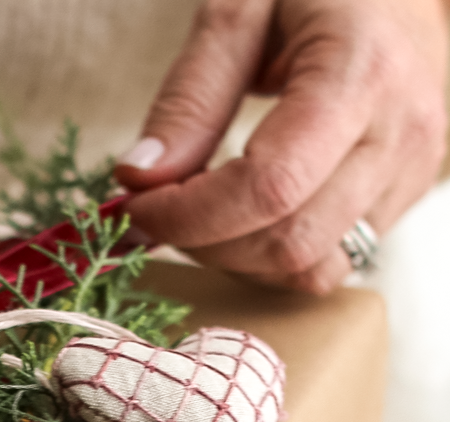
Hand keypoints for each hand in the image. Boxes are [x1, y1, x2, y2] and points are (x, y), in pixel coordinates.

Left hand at [114, 0, 447, 293]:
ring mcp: (411, 174)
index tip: (137, 206)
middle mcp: (400, 134)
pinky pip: (328, 263)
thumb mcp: (240, 10)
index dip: (189, 216)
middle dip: (205, 243)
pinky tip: (243, 220)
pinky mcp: (403, 199)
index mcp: (361, 74)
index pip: (268, 188)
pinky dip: (270, 259)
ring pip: (309, 269)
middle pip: (288, 243)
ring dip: (236, 260)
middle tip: (161, 211)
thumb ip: (189, 97)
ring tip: (202, 214)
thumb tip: (139, 178)